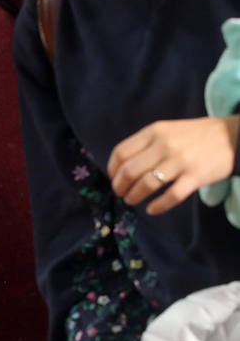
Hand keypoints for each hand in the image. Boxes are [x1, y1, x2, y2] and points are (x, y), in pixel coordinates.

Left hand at [108, 116, 239, 214]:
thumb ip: (147, 144)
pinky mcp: (196, 176)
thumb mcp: (168, 131)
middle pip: (129, 171)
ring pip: (146, 184)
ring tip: (132, 200)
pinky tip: (152, 209)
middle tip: (121, 193)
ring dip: (134, 196)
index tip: (114, 178)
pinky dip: (158, 206)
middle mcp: (165, 145)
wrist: (233, 136)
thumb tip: (122, 167)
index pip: (121, 153)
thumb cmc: (196, 135)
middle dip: (119, 186)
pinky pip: (171, 196)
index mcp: (154, 132)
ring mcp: (181, 161)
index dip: (112, 170)